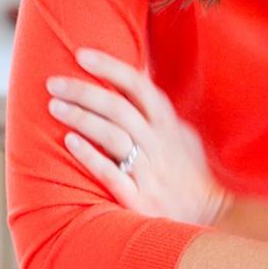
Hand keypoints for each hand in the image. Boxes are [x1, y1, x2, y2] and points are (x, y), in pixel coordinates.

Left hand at [46, 47, 231, 225]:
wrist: (213, 214)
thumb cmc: (191, 172)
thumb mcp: (182, 135)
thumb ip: (157, 112)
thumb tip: (135, 81)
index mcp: (168, 123)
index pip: (138, 85)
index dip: (110, 67)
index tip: (81, 54)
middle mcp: (159, 143)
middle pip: (119, 108)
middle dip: (84, 92)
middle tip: (54, 83)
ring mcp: (150, 170)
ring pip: (114, 137)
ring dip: (82, 119)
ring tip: (55, 106)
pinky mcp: (141, 199)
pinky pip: (114, 174)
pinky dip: (91, 157)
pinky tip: (70, 143)